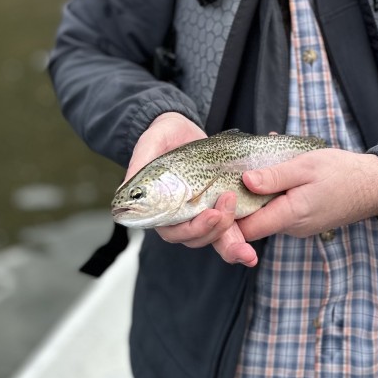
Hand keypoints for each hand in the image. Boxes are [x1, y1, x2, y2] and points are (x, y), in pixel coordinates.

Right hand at [124, 114, 258, 267]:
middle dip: (214, 232)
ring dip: (230, 238)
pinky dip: (242, 237)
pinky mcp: (219, 207)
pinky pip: (230, 228)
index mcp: (160, 208)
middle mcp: (180, 216)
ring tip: (241, 220)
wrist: (184, 127)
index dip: (191, 229)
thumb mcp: (152, 142)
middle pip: (196, 238)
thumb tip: (124, 192)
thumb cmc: (164, 135)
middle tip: (228, 210)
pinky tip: (253, 251)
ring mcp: (201, 213)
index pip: (172, 230)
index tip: (210, 214)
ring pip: (214, 238)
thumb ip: (140, 163)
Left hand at [236, 148, 377, 241]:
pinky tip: (273, 169)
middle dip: (239, 201)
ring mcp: (299, 225)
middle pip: (253, 222)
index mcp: (291, 215)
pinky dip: (272, 192)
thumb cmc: (342, 172)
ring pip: (266, 213)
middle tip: (230, 174)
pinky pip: (280, 208)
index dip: (228, 217)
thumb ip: (275, 175)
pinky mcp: (304, 219)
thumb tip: (244, 181)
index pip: (247, 229)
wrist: (375, 186)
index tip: (218, 194)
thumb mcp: (306, 166)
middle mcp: (292, 227)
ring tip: (250, 166)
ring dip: (257, 193)